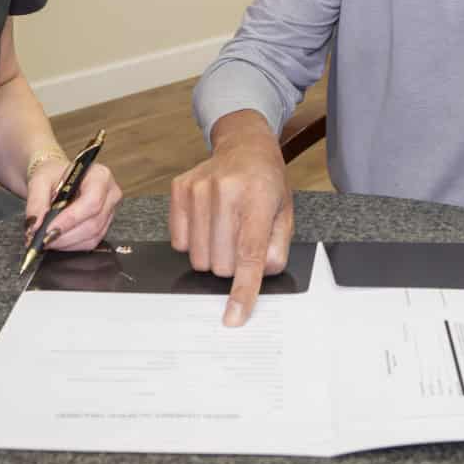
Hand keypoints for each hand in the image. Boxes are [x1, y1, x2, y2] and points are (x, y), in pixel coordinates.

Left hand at [24, 159, 121, 252]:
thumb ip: (36, 202)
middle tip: (41, 239)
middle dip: (64, 235)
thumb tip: (34, 225)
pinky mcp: (104, 226)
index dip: (70, 219)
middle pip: (93, 223)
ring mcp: (110, 212)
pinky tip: (56, 240)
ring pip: (92, 237)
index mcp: (100, 176)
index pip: (91, 202)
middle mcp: (110, 194)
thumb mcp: (40, 180)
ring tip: (45, 240)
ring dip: (66, 243)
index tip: (48, 229)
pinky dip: (70, 245)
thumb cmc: (53, 174)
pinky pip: (90, 242)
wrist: (58, 177)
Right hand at [168, 111, 292, 326]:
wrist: (245, 146)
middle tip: (240, 241)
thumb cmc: (267, 183)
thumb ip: (276, 249)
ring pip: (198, 257)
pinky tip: (207, 223)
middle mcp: (225, 191)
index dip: (242, 290)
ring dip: (213, 255)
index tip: (233, 317)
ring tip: (225, 229)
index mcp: (257, 198)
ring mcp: (198, 188)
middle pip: (220, 263)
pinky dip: (194, 242)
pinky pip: (179, 242)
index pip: (248, 254)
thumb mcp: (284, 214)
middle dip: (232, 264)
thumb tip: (256, 276)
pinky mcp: (179, 189)